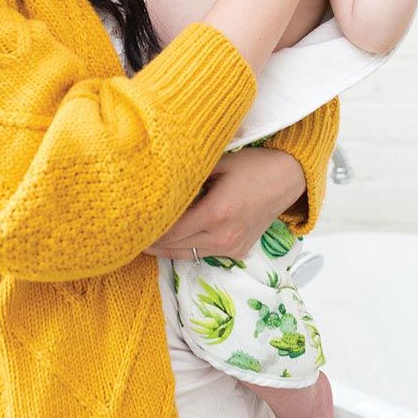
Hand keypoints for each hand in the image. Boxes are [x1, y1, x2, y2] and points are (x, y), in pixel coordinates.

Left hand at [143, 148, 305, 260]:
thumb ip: (191, 174)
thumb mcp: (220, 163)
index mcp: (216, 212)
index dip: (150, 230)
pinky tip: (171, 241)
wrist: (287, 179)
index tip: (132, 225)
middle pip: (176, 246)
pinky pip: (204, 254)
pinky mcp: (238, 251)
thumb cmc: (253, 165)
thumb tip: (161, 179)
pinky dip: (186, 249)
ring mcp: (232, 247)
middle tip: (130, 236)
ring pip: (188, 254)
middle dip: (152, 242)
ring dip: (166, 249)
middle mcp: (223, 236)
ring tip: (144, 242)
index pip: (172, 230)